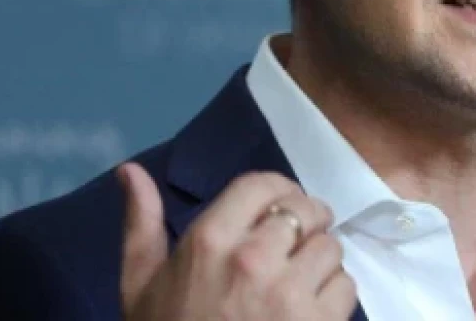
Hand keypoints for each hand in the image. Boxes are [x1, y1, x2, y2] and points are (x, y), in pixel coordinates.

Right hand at [117, 163, 356, 319]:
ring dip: (322, 263)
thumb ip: (140, 225)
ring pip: (331, 249)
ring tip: (300, 283)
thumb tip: (129, 170)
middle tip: (296, 246)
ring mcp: (290, 294)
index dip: (278, 192)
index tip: (279, 209)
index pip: (264, 185)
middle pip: (307, 212)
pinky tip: (310, 313)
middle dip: (307, 224)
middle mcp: (254, 258)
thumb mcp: (139, 286)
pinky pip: (346, 288)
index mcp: (209, 240)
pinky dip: (334, 298)